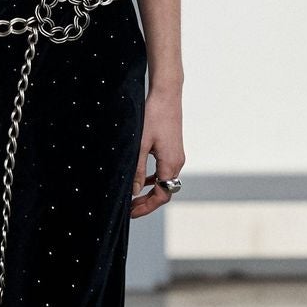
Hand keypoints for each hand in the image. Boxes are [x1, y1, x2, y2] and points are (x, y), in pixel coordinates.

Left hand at [131, 85, 183, 218]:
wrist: (167, 94)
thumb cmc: (153, 115)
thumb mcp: (140, 144)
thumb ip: (137, 169)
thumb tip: (134, 191)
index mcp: (170, 164)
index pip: (162, 195)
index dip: (146, 207)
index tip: (131, 212)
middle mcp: (177, 162)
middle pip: (165, 191)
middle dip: (147, 202)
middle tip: (129, 209)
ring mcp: (177, 156)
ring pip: (165, 182)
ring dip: (150, 191)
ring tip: (133, 197)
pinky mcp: (173, 150)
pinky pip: (165, 171)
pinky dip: (154, 179)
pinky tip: (142, 178)